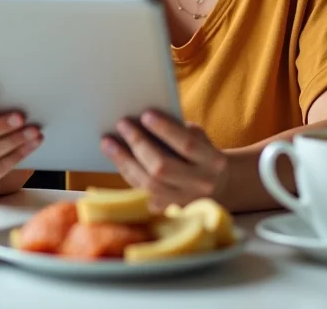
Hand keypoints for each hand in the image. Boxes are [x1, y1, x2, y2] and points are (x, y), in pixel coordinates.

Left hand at [101, 111, 228, 210]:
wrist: (218, 185)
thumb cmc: (201, 152)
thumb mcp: (199, 137)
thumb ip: (178, 130)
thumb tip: (143, 119)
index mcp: (213, 162)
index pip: (187, 145)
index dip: (165, 130)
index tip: (145, 114)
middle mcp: (201, 185)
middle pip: (162, 168)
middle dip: (139, 144)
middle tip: (122, 124)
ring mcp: (184, 202)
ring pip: (148, 185)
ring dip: (125, 161)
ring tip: (108, 142)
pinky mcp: (168, 211)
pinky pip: (142, 193)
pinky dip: (127, 173)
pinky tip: (116, 158)